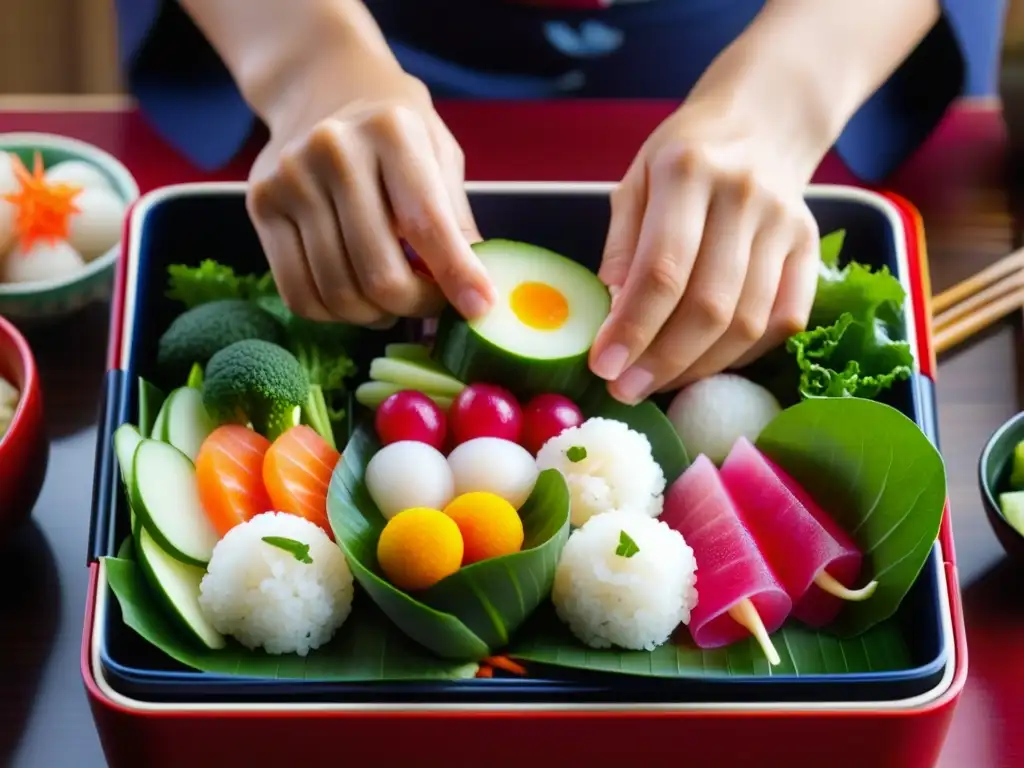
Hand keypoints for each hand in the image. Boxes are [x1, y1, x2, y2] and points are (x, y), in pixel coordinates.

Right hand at [246, 62, 494, 324]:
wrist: (321, 88)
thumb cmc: (395, 131)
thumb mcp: (439, 156)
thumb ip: (457, 221)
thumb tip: (476, 296)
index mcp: (391, 131)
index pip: (426, 223)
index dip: (455, 276)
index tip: (478, 309)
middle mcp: (333, 150)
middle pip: (379, 272)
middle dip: (414, 305)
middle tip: (431, 304)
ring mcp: (289, 179)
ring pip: (338, 292)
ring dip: (376, 315)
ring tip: (394, 302)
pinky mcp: (260, 206)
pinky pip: (299, 294)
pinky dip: (334, 316)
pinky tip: (356, 300)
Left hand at [588, 103, 820, 403]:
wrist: (763, 122)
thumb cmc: (685, 157)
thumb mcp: (635, 181)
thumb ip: (621, 245)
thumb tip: (614, 315)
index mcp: (688, 171)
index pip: (662, 270)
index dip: (633, 328)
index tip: (604, 367)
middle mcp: (743, 196)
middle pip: (708, 306)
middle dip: (662, 361)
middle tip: (626, 390)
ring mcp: (785, 224)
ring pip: (747, 323)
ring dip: (698, 367)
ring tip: (658, 383)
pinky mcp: (811, 248)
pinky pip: (783, 321)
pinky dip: (742, 355)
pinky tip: (705, 362)